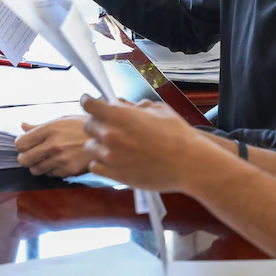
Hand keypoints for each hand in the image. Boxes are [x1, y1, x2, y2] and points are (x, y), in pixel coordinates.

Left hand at [15, 115, 92, 177]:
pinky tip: (62, 161)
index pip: (20, 144)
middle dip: (26, 158)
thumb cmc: (84, 127)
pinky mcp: (69, 170)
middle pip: (23, 160)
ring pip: (35, 170)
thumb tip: (22, 126)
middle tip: (35, 154)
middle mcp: (53, 145)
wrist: (108, 139)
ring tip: (50, 157)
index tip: (27, 144)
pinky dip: (53, 170)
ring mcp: (61, 159)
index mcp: (50, 129)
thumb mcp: (63, 120)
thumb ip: (40, 126)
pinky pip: (50, 174)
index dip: (22, 145)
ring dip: (39, 165)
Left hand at [81, 96, 209, 190]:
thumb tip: (127, 106)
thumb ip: (138, 106)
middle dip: (97, 123)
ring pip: (90, 147)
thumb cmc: (178, 134)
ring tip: (114, 146)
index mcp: (120, 115)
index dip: (88, 101)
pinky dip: (101, 163)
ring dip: (99, 144)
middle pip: (88, 126)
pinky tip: (114, 160)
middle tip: (109, 127)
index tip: (89, 101)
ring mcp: (110, 156)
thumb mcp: (160, 110)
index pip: (89, 104)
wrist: (188, 163)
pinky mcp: (114, 174)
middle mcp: (110, 134)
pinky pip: (94, 166)